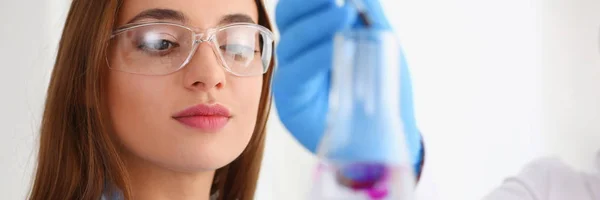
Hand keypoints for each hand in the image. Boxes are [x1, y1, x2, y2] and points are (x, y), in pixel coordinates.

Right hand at [274, 0, 422, 171]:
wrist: (387, 133)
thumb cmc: (382, 88)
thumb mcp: (382, 44)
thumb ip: (369, 14)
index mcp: (315, 37)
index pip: (299, 9)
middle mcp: (298, 54)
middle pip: (287, 20)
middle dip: (308, 4)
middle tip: (335, 0)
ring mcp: (291, 76)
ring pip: (290, 42)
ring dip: (318, 26)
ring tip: (344, 15)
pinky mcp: (289, 101)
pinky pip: (295, 73)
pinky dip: (316, 56)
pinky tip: (335, 47)